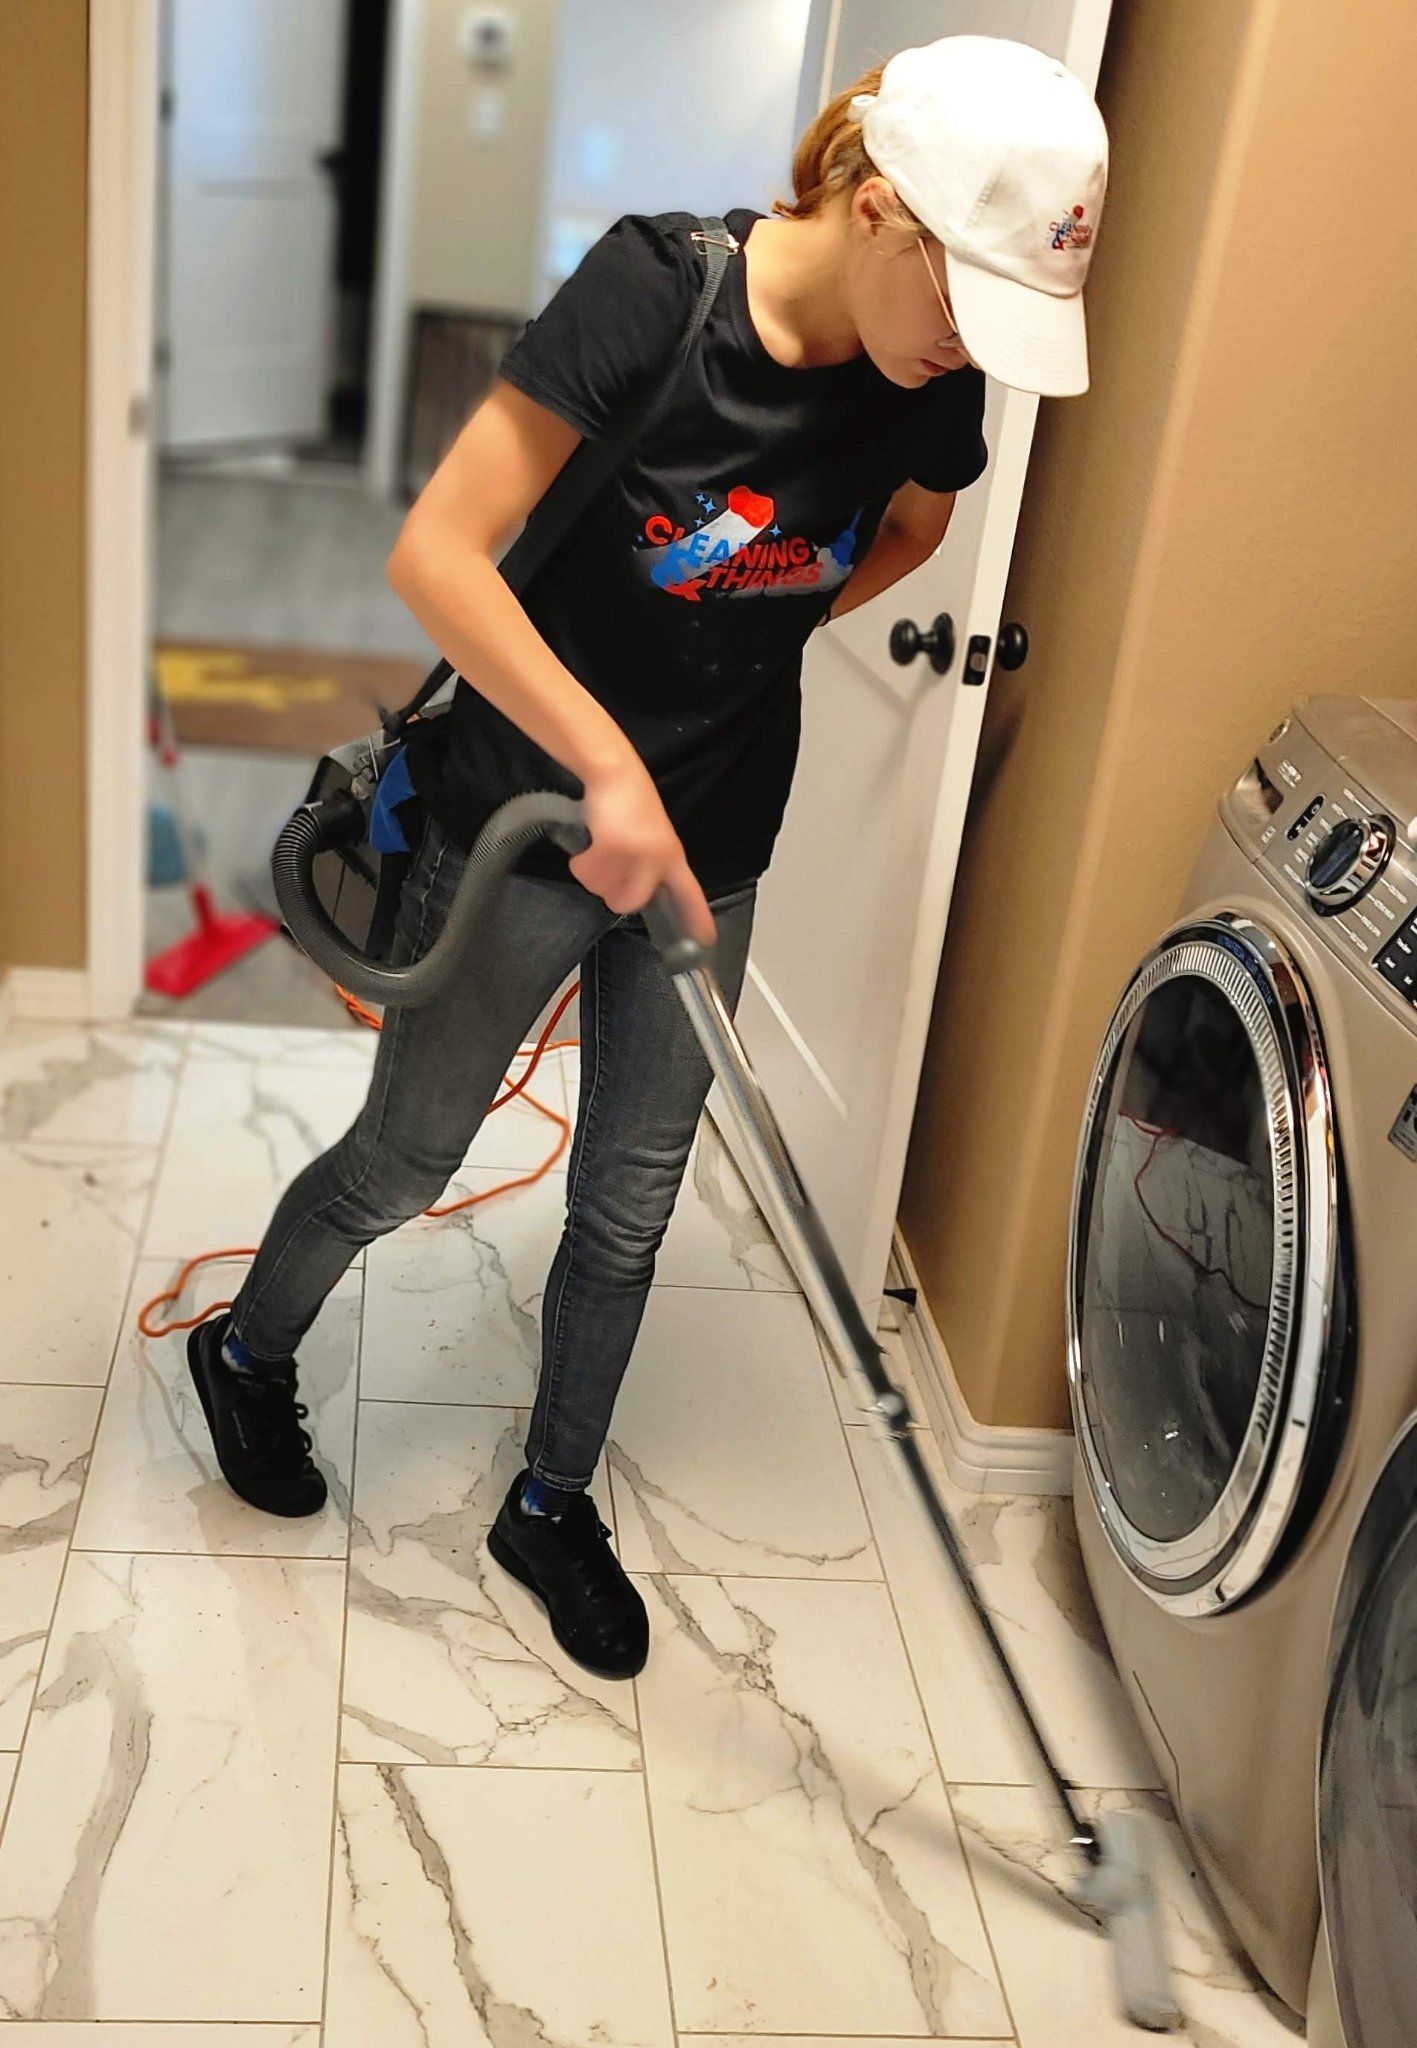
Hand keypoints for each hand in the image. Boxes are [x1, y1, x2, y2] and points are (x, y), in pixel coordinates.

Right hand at [570, 756, 717, 948]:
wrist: (615, 772)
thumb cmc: (630, 801)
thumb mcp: (651, 835)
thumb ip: (650, 864)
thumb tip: (636, 891)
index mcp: (672, 856)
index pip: (690, 894)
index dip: (697, 919)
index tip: (705, 940)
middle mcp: (658, 858)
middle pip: (630, 903)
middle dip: (612, 892)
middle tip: (607, 871)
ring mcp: (637, 853)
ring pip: (605, 891)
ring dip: (594, 875)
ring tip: (598, 848)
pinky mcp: (613, 846)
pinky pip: (588, 873)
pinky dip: (581, 863)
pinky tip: (588, 844)